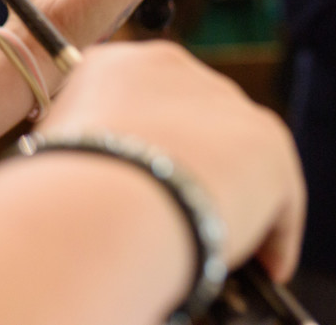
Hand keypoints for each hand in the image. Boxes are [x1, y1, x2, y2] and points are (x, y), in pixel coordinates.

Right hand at [35, 42, 305, 281]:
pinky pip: (277, 196)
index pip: (137, 99)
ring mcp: (226, 103)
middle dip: (188, 164)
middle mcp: (174, 69)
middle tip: (176, 213)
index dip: (140, 146)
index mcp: (114, 64)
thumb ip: (86, 149)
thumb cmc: (64, 185)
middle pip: (191, 121)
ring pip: (236, 155)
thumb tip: (95, 180)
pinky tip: (260, 270)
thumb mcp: (58, 149)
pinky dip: (270, 235)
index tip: (138, 182)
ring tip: (217, 243)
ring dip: (228, 196)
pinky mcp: (270, 145)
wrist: (107, 196)